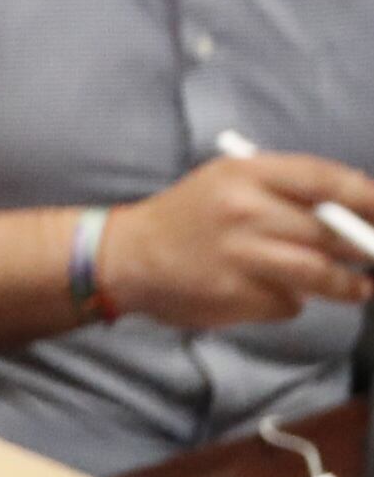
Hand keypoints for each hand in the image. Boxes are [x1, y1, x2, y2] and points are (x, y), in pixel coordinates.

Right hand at [97, 149, 373, 330]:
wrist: (126, 256)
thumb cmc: (190, 215)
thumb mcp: (232, 181)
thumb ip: (288, 189)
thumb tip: (358, 210)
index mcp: (247, 174)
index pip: (327, 181)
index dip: (370, 198)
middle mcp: (244, 213)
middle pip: (332, 233)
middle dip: (367, 247)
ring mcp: (239, 257)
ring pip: (320, 275)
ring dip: (350, 285)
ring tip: (360, 287)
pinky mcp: (233, 296)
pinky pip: (287, 302)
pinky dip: (293, 301)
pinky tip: (276, 292)